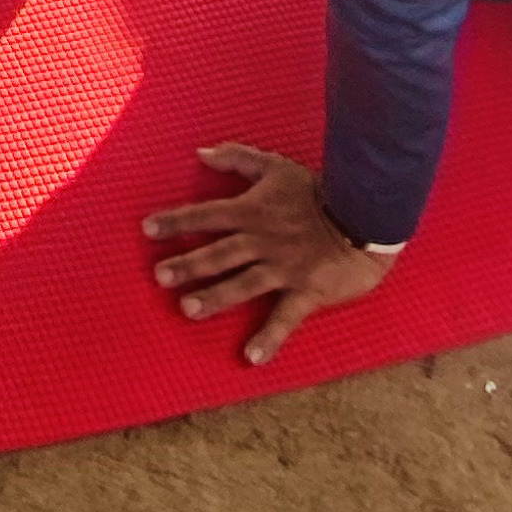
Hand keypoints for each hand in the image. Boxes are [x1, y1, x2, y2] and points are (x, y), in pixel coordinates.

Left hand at [141, 143, 394, 364]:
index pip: (206, 215)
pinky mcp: (306, 291)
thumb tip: (200, 152)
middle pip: (218, 253)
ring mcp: (283, 268)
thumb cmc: (318, 191)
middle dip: (187, 264)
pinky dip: (269, 338)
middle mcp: (262, 241)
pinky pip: (285, 317)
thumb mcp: (276, 166)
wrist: (364, 216)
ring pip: (242, 284)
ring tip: (187, 310)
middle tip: (158, 277)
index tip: (147, 229)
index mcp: (252, 212)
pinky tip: (251, 358)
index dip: (176, 221)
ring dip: (214, 298)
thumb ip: (237, 158)